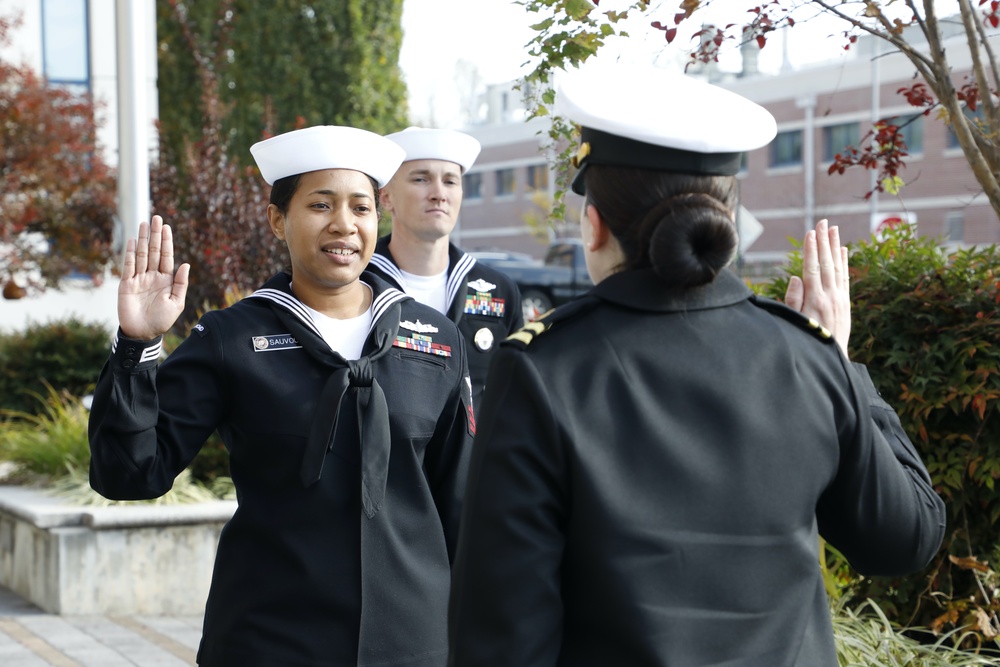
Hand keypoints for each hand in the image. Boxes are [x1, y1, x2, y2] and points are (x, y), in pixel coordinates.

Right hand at [118, 215, 189, 339]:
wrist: (142, 334)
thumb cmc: (161, 320)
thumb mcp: (176, 303)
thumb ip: (181, 284)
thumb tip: (185, 264)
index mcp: (166, 280)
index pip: (166, 256)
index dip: (166, 242)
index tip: (166, 227)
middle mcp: (152, 276)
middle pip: (153, 251)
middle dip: (155, 235)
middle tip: (156, 218)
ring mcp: (139, 279)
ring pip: (141, 255)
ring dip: (142, 239)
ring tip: (144, 223)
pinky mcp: (126, 284)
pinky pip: (128, 266)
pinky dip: (129, 253)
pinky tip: (131, 240)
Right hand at [784, 219, 850, 356]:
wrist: (831, 359)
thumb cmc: (807, 340)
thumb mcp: (795, 323)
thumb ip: (793, 300)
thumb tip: (796, 277)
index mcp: (815, 301)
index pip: (812, 269)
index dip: (812, 250)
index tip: (810, 233)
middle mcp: (830, 296)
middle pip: (827, 263)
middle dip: (824, 241)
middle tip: (823, 222)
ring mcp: (840, 299)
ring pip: (837, 267)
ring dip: (835, 246)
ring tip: (833, 229)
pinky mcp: (846, 303)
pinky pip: (845, 278)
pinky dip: (844, 262)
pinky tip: (843, 250)